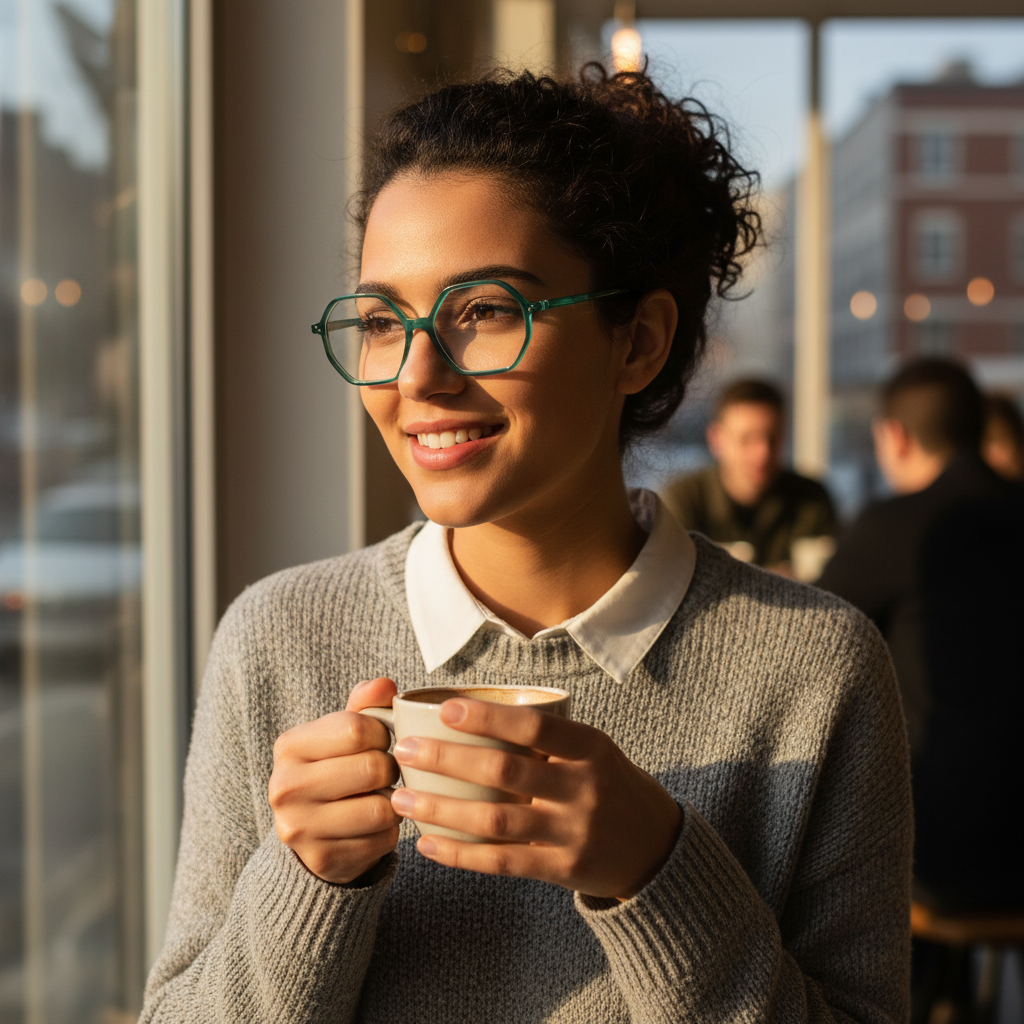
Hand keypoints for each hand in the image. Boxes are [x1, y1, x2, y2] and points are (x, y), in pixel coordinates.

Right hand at [269, 677, 402, 883]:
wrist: (311, 832)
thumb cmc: (335, 769)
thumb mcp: (342, 732)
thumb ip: (365, 705)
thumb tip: (386, 685)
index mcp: (289, 746)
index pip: (356, 728)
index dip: (382, 733)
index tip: (379, 741)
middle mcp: (285, 787)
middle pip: (372, 768)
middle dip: (390, 768)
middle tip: (384, 772)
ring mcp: (300, 828)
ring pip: (381, 808)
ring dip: (394, 802)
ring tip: (381, 796)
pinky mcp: (322, 859)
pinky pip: (382, 840)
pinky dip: (388, 831)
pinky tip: (373, 825)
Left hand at [390, 698, 682, 899]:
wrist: (658, 847)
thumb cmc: (610, 786)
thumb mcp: (595, 752)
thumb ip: (548, 740)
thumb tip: (473, 716)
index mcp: (591, 748)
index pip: (534, 728)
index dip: (488, 718)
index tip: (444, 709)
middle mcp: (584, 788)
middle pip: (506, 772)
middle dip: (448, 761)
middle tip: (404, 752)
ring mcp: (574, 832)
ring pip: (497, 820)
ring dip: (442, 810)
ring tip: (401, 800)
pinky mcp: (564, 869)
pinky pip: (503, 862)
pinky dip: (461, 854)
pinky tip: (428, 844)